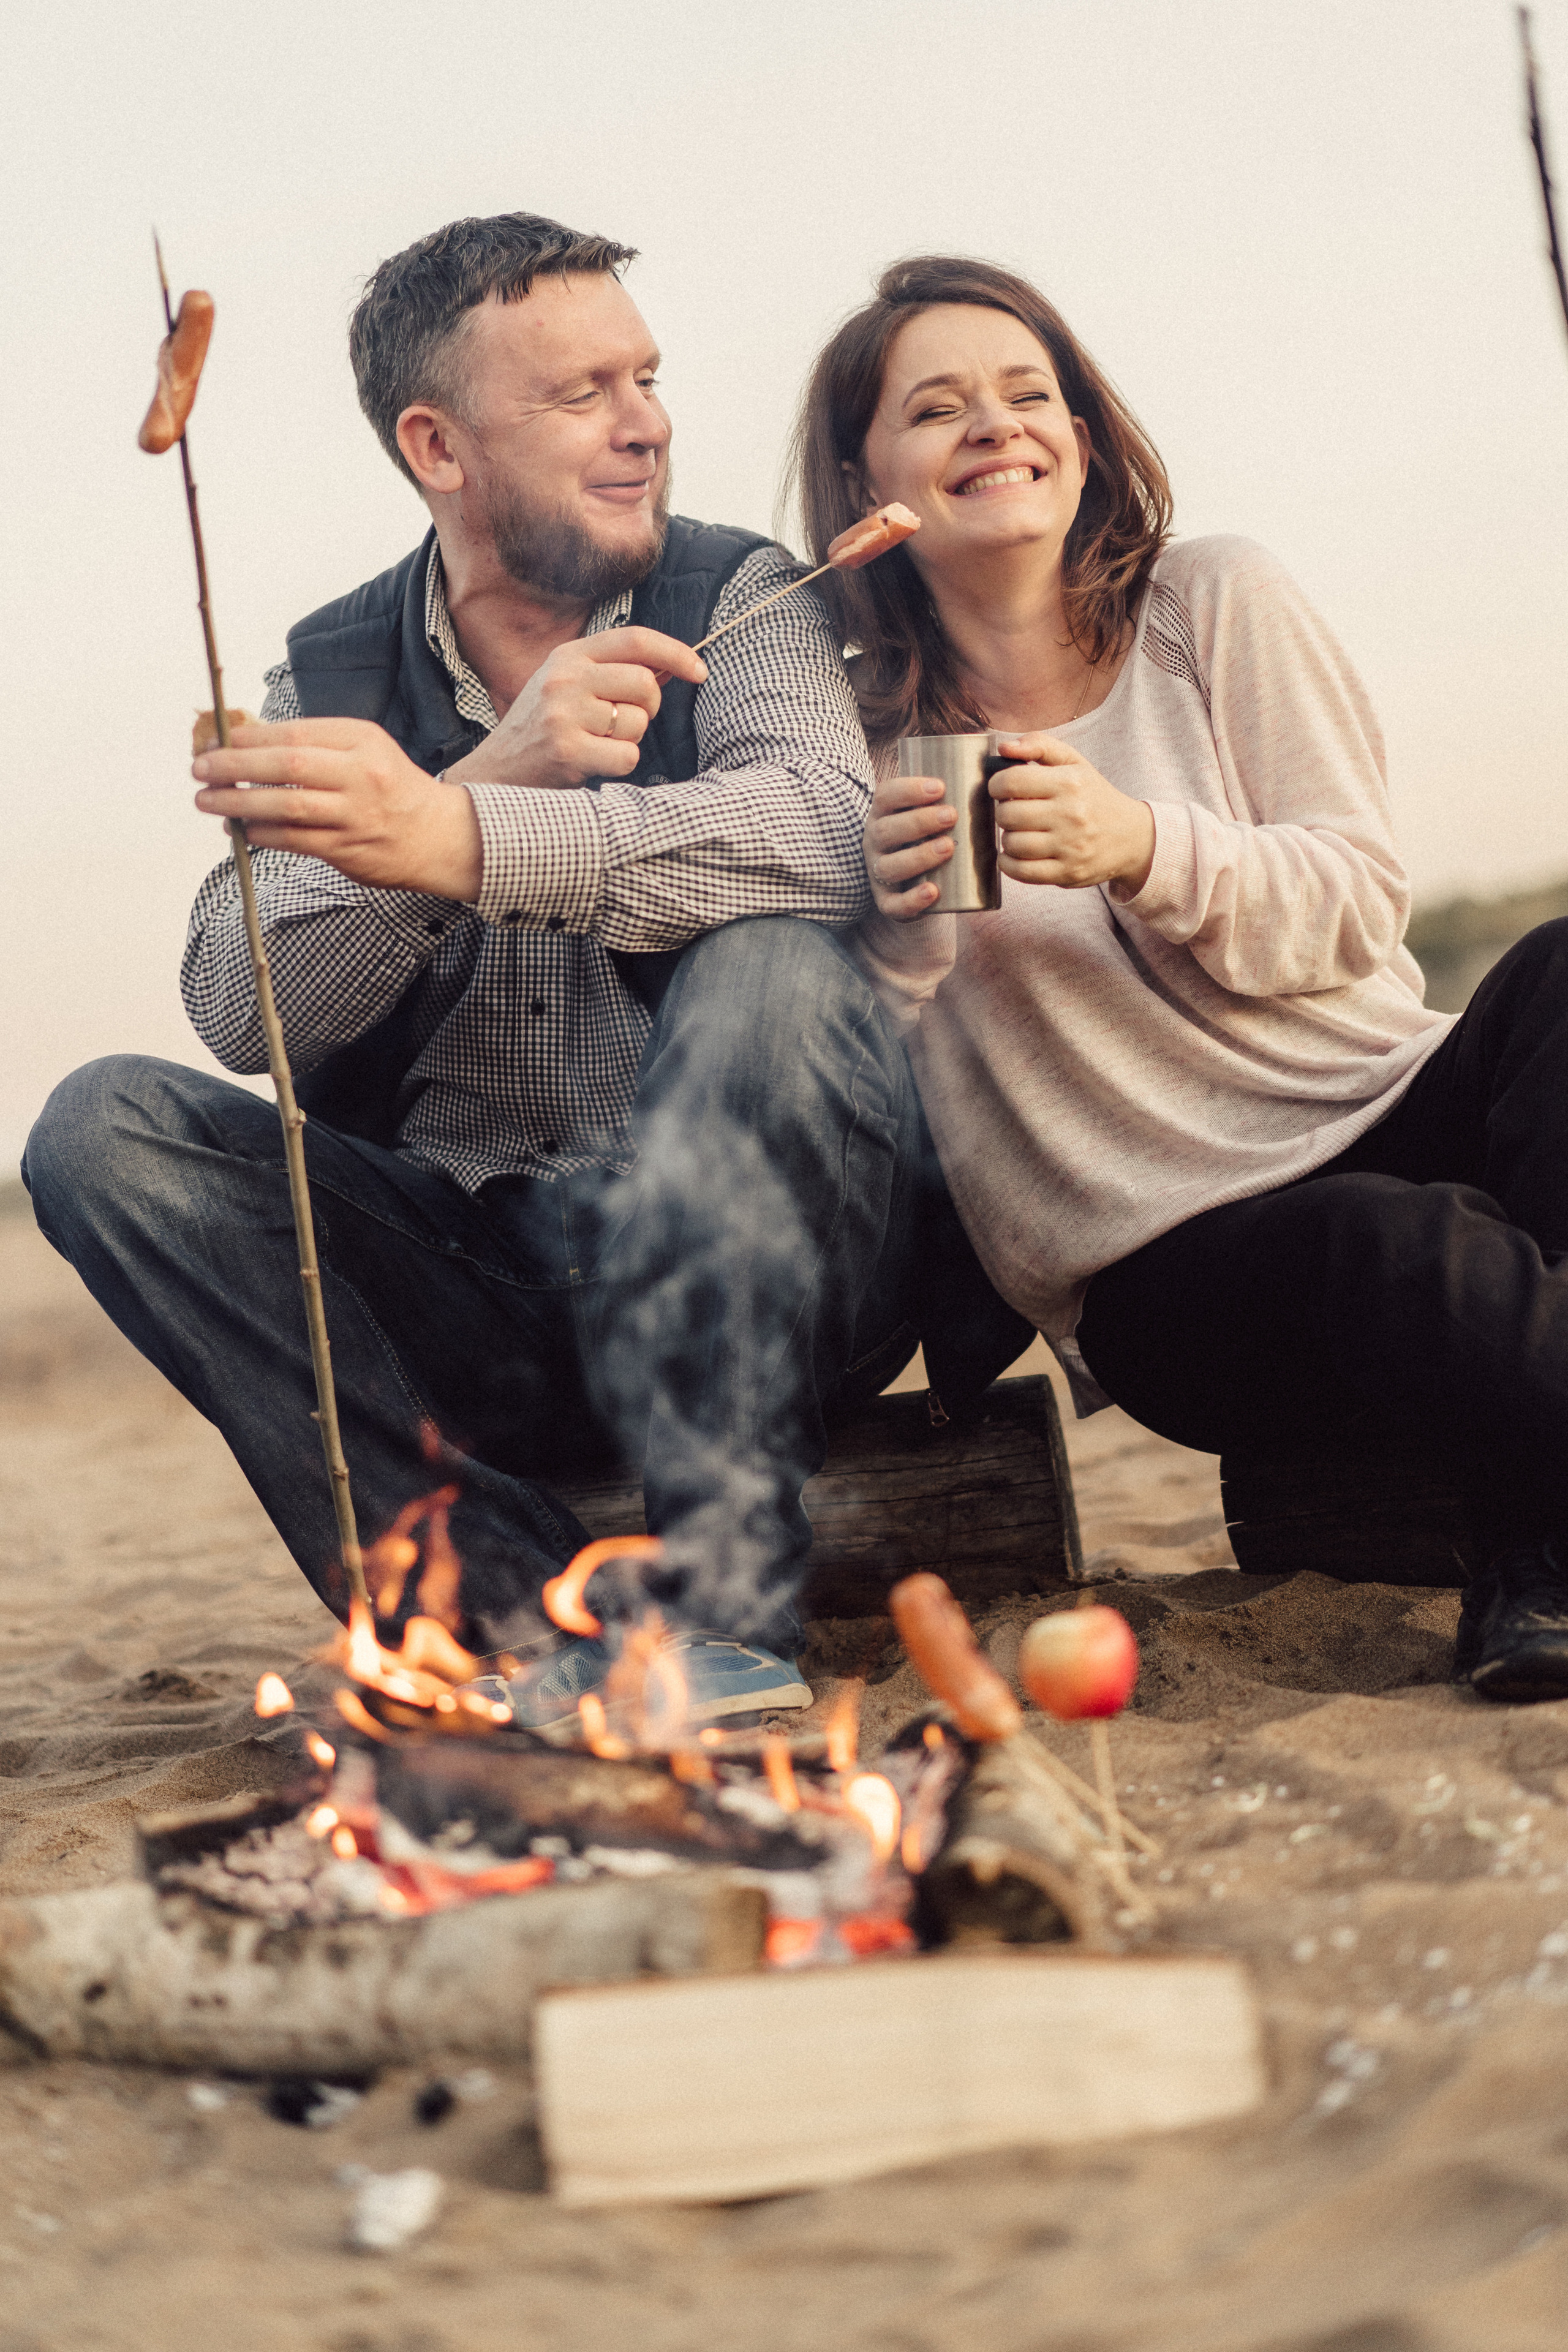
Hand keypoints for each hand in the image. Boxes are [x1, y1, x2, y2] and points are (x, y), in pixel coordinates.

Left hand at [192, 719, 483, 898]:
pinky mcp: (347, 850)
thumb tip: (251, 744)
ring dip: (239, 802)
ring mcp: (354, 815)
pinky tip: (240, 827)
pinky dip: (261, 833)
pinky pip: (293, 840)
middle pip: (287, 765)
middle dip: (236, 766)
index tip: (219, 740)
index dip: (251, 737)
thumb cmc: (392, 787)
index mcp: (362, 741)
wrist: (438, 836)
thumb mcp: (365, 750)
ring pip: (286, 805)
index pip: (296, 733)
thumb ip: (317, 745)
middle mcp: (360, 775)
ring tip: (207, 800)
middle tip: (200, 768)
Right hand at [445, 627, 706, 792]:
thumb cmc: (542, 730)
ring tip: (598, 744)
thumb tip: (670, 668)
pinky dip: (621, 764)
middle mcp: (565, 678)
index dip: (675, 653)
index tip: (699, 671)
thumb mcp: (569, 687)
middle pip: (644, 684)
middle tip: (624, 723)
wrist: (496, 771)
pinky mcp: (568, 751)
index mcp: (568, 655)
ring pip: (638, 723)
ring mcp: (564, 714)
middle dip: (648, 708)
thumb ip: (613, 673)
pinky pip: (628, 756)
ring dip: (630, 740)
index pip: (635, 639)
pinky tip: (594, 763)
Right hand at [864, 769, 957, 919]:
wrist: (920, 881)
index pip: (886, 796)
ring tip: (948, 847)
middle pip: (887, 830)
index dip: (908, 790)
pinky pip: (893, 904)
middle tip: (952, 815)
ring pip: (889, 867)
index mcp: (883, 814)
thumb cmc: (934, 836)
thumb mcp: (935, 811)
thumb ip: (959, 789)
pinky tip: (933, 892)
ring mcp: (878, 873)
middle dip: (919, 821)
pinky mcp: (887, 902)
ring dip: (918, 856)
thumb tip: (1001, 759)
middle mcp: (874, 842)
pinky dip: (912, 900)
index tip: (940, 787)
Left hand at [990, 734, 1154, 892]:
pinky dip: (1009, 864)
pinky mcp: (1067, 873)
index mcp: (1070, 782)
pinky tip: (1016, 854)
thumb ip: (1039, 745)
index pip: (1011, 782)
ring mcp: (1070, 847)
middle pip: (1007, 815)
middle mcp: (1071, 815)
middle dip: (1004, 812)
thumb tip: (1004, 747)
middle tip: (1016, 812)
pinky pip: (1020, 872)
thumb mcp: (1073, 762)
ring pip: (1012, 844)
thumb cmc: (1093, 796)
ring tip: (1021, 832)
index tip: (1003, 789)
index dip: (997, 785)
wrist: (1131, 837)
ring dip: (1008, 838)